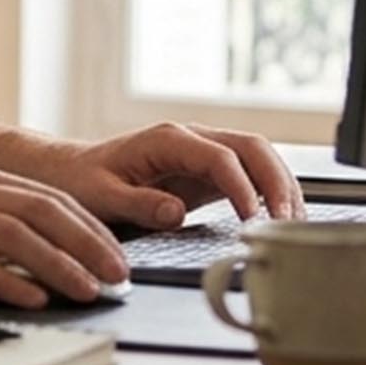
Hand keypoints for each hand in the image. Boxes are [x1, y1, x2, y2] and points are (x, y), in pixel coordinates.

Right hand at [0, 163, 131, 309]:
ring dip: (59, 265)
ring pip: (15, 236)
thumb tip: (39, 258)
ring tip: (88, 291)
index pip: (49, 199)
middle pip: (42, 212)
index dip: (91, 228)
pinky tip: (32, 299)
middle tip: (120, 277)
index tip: (118, 258)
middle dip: (88, 245)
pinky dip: (7, 281)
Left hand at [41, 123, 306, 229]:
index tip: (251, 219)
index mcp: (167, 140)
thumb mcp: (100, 196)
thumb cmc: (82, 181)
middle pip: (252, 148)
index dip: (241, 187)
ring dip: (281, 186)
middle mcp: (191, 139)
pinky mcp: (207, 172)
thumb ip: (137, 203)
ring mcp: (203, 153)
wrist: (71, 172)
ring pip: (259, 157)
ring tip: (293, 224)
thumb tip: (175, 212)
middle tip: (287, 222)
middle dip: (276, 182)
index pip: (219, 156)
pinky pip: (250, 175)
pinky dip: (270, 193)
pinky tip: (280, 219)